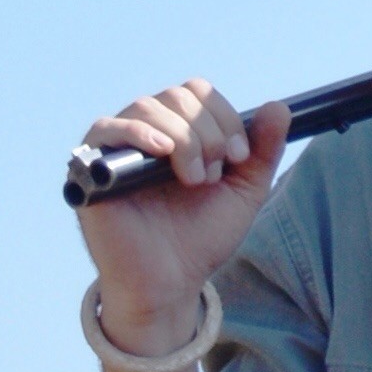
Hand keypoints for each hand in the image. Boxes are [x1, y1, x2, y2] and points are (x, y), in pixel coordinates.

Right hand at [72, 82, 289, 353]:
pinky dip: (140, 134)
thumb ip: (262, 151)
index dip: (224, 117)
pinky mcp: (92, 164)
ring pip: (149, 108)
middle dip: (208, 133)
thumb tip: (280, 108)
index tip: (239, 158)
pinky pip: (108, 128)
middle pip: (177, 97)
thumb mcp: (243, 192)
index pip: (197, 92)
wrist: (172, 279)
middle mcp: (146, 131)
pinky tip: (163, 154)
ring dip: (184, 140)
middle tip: (214, 176)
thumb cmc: (201, 237)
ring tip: (194, 181)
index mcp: (178, 131)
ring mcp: (117, 144)